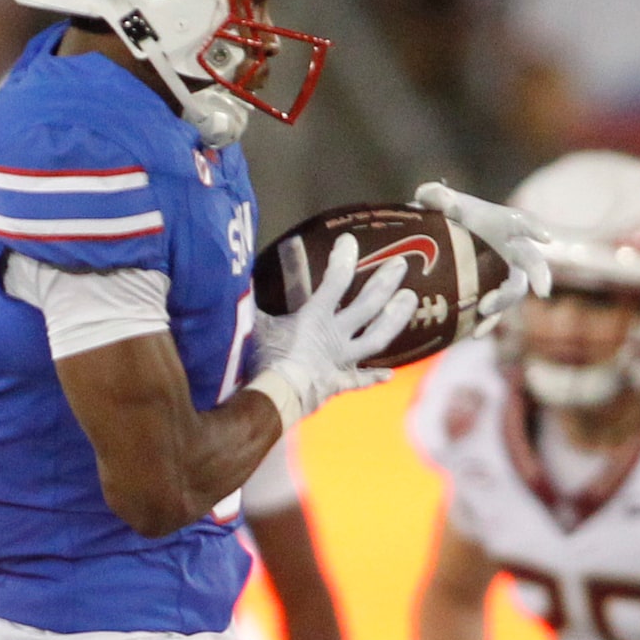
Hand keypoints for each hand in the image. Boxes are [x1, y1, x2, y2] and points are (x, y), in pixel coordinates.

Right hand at [250, 233, 416, 423]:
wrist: (274, 399)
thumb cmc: (261, 361)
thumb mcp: (251, 325)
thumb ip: (247, 300)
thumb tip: (229, 274)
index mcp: (315, 318)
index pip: (335, 282)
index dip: (343, 260)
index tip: (350, 240)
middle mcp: (335, 336)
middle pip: (368, 305)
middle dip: (385, 282)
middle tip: (402, 264)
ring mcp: (341, 361)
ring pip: (376, 338)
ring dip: (395, 318)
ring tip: (410, 299)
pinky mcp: (338, 384)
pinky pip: (359, 380)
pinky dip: (374, 377)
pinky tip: (390, 375)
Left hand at [414, 180, 551, 331]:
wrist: (435, 243)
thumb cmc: (443, 216)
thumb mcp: (434, 202)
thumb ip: (436, 196)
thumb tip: (441, 200)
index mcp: (502, 224)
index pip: (523, 223)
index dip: (535, 229)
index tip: (546, 239)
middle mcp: (510, 250)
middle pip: (531, 263)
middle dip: (536, 276)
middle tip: (527, 295)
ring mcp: (503, 276)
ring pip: (513, 292)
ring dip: (502, 303)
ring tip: (483, 315)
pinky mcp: (490, 297)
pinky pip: (496, 313)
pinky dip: (488, 323)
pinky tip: (474, 333)